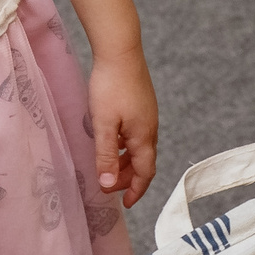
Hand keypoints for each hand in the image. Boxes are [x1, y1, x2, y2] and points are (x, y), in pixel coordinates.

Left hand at [90, 50, 158, 206]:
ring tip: (108, 167)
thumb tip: (108, 185)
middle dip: (128, 178)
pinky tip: (113, 141)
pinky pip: (136, 134)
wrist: (121, 50)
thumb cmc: (111, 86)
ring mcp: (147, 115)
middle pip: (143, 162)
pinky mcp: (142, 105)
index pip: (144, 173)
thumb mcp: (103, 124)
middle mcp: (150, 128)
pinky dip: (125, 146)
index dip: (135, 190)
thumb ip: (106, 155)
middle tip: (109, 186)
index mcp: (144, 137)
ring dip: (125, 162)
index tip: (126, 204)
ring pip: (139, 148)